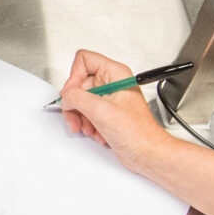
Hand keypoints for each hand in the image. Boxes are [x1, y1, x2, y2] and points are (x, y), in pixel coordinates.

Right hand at [57, 50, 167, 173]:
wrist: (147, 153)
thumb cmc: (138, 133)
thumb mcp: (101, 111)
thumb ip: (78, 98)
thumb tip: (66, 96)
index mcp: (115, 74)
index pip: (84, 60)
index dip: (74, 76)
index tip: (72, 94)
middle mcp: (112, 83)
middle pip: (79, 83)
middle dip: (75, 103)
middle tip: (75, 116)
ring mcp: (109, 98)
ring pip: (81, 100)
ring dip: (80, 116)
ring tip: (88, 128)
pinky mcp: (107, 112)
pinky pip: (86, 112)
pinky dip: (87, 124)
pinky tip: (96, 132)